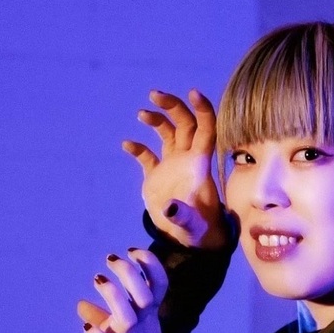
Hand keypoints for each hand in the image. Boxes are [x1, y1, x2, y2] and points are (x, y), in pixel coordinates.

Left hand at [77, 249, 169, 332]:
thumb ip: (103, 318)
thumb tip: (81, 305)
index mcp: (148, 316)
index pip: (158, 286)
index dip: (151, 266)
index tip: (134, 250)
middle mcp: (141, 326)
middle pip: (143, 295)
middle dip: (129, 274)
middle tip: (111, 260)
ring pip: (126, 317)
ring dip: (113, 296)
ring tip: (98, 279)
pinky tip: (88, 329)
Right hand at [123, 89, 227, 248]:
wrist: (188, 241)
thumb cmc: (198, 231)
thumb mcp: (191, 224)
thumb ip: (182, 216)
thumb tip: (171, 210)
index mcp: (200, 164)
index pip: (206, 129)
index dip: (202, 109)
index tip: (192, 91)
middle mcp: (187, 159)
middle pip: (185, 123)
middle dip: (173, 106)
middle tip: (154, 95)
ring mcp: (172, 166)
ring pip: (168, 133)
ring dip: (157, 119)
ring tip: (142, 114)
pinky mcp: (157, 177)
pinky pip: (148, 155)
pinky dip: (138, 148)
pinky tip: (127, 145)